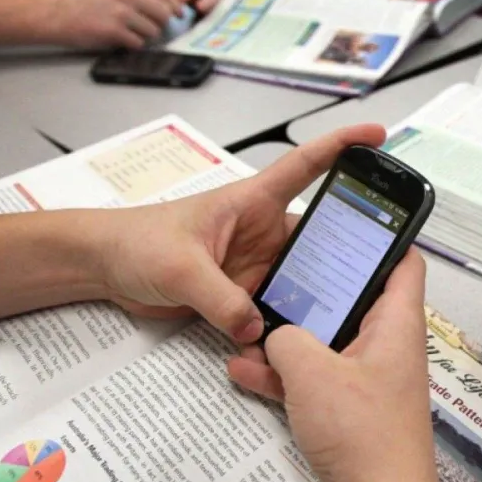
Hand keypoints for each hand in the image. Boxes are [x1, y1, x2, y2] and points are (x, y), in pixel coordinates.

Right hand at [45, 0, 181, 48]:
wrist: (55, 14)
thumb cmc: (83, 2)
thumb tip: (167, 4)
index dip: (174, 6)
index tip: (179, 15)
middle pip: (163, 13)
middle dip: (161, 24)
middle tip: (153, 28)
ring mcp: (120, 11)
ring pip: (153, 30)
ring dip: (145, 36)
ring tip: (129, 32)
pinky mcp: (114, 30)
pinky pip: (138, 43)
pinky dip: (132, 45)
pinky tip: (120, 40)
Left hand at [97, 124, 384, 341]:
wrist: (104, 267)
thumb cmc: (136, 241)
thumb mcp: (180, 266)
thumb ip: (220, 298)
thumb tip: (257, 328)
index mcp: (251, 202)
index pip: (305, 166)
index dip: (342, 146)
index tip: (377, 135)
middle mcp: (261, 231)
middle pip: (317, 237)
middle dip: (345, 253)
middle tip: (376, 275)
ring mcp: (254, 264)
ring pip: (300, 279)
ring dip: (313, 298)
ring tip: (339, 319)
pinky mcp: (241, 294)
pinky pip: (273, 309)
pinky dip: (282, 326)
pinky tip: (294, 346)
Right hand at [227, 251, 445, 481]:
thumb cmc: (365, 434)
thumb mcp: (313, 372)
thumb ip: (286, 339)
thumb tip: (275, 334)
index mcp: (397, 323)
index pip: (404, 262)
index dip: (381, 237)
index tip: (346, 221)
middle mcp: (386, 345)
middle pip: (352, 300)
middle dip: (310, 290)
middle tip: (276, 272)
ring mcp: (367, 378)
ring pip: (325, 341)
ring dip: (286, 337)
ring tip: (247, 327)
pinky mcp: (348, 408)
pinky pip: (313, 378)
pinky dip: (283, 375)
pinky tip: (243, 371)